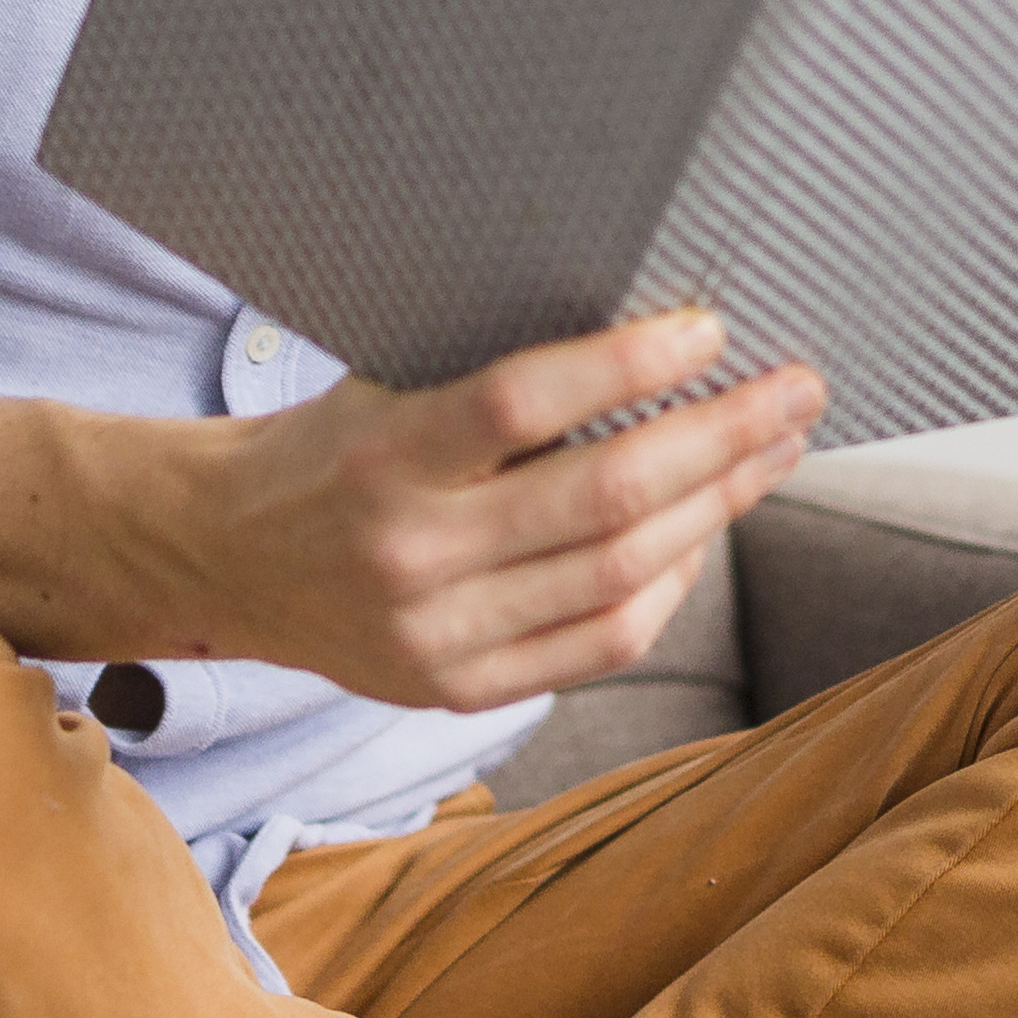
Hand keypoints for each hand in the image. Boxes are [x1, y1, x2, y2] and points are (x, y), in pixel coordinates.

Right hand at [121, 308, 813, 709]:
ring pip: (620, 576)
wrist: (222, 557)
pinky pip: (600, 644)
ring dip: (719, 508)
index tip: (711, 328)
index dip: (627, 365)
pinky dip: (668, 586)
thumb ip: (498, 385)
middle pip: (602, 500)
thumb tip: (659, 339)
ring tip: (775, 450)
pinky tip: (702, 533)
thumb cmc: (325, 449)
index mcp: (383, 457)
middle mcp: (410, 554)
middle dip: (723, 439)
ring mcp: (435, 636)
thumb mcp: (386, 386)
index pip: (521, 404)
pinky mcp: (455, 690)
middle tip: (795, 389)